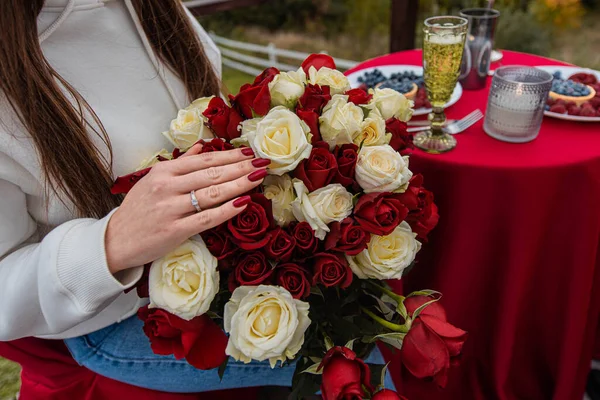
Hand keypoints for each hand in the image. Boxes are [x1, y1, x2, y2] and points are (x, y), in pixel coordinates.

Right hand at [105, 144, 268, 272]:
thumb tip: (202, 147)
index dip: (231, 156)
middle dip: (241, 167)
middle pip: (213, 174)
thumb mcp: (153, 180)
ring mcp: (172, 208)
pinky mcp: (175, 230)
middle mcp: (168, 186)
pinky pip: (207, 218)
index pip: (205, 160)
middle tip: (263, 162)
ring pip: (213, 193)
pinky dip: (227, 210)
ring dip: (239, 184)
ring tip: (259, 177)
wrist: (115, 240)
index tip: (251, 152)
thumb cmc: (138, 209)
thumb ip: (180, 163)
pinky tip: (244, 203)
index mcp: (164, 171)